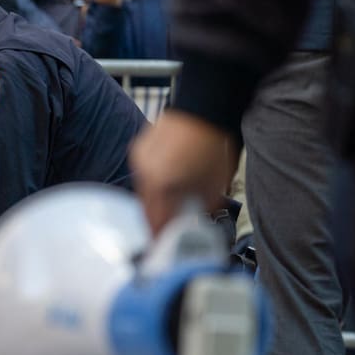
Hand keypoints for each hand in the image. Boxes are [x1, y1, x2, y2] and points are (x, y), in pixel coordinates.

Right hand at [129, 109, 238, 234]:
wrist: (208, 107)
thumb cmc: (215, 144)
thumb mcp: (215, 184)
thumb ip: (200, 208)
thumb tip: (193, 222)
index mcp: (162, 184)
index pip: (156, 221)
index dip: (160, 237)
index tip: (163, 247)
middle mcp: (144, 172)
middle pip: (147, 207)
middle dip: (158, 219)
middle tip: (168, 229)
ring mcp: (139, 159)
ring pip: (144, 191)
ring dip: (156, 201)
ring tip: (171, 206)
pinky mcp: (140, 148)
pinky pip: (144, 174)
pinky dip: (155, 182)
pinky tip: (169, 183)